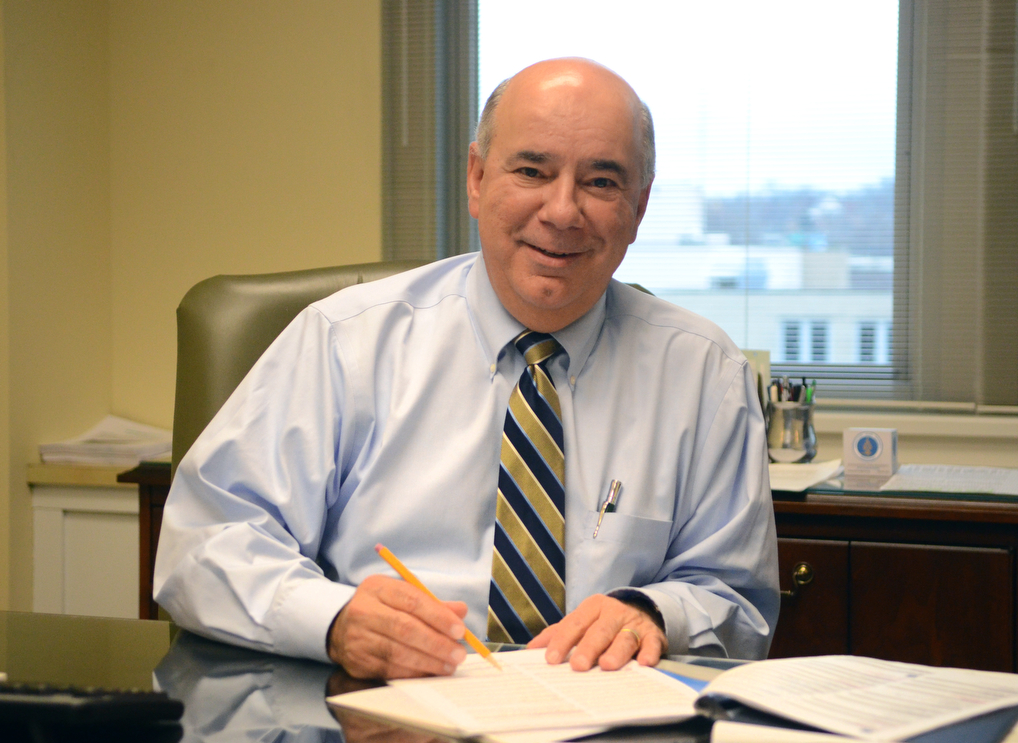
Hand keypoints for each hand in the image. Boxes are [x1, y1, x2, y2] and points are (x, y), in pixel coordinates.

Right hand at [328, 574, 468, 678]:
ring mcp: (357, 637)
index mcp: (377, 588)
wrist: (342, 626)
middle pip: (404, 628)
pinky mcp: (356, 661)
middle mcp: (363, 610)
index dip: (438, 616)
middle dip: (436, 643)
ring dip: (428, 662)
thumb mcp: (402, 595)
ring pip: (397, 652)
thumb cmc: (382, 608)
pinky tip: (429, 673)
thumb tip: (461, 611)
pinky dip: (413, 673)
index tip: (459, 630)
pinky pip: (389, 670)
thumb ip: (432, 603)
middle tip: (458, 654)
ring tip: (449, 666)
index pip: (411, 600)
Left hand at [527, 594, 666, 671]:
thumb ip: (558, 634)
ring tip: (607, 665)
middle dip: (588, 648)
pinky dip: (649, 653)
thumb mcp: (582, 621)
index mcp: (593, 607)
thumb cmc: (603, 622)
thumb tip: (530, 649)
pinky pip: (652, 644)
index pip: (574, 624)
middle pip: (599, 630)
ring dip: (616, 652)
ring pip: (624, 637)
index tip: (550, 659)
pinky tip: (644, 663)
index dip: (562, 641)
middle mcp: (614, 613)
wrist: (642, 611)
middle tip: (579, 666)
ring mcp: (634, 624)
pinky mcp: (654, 635)